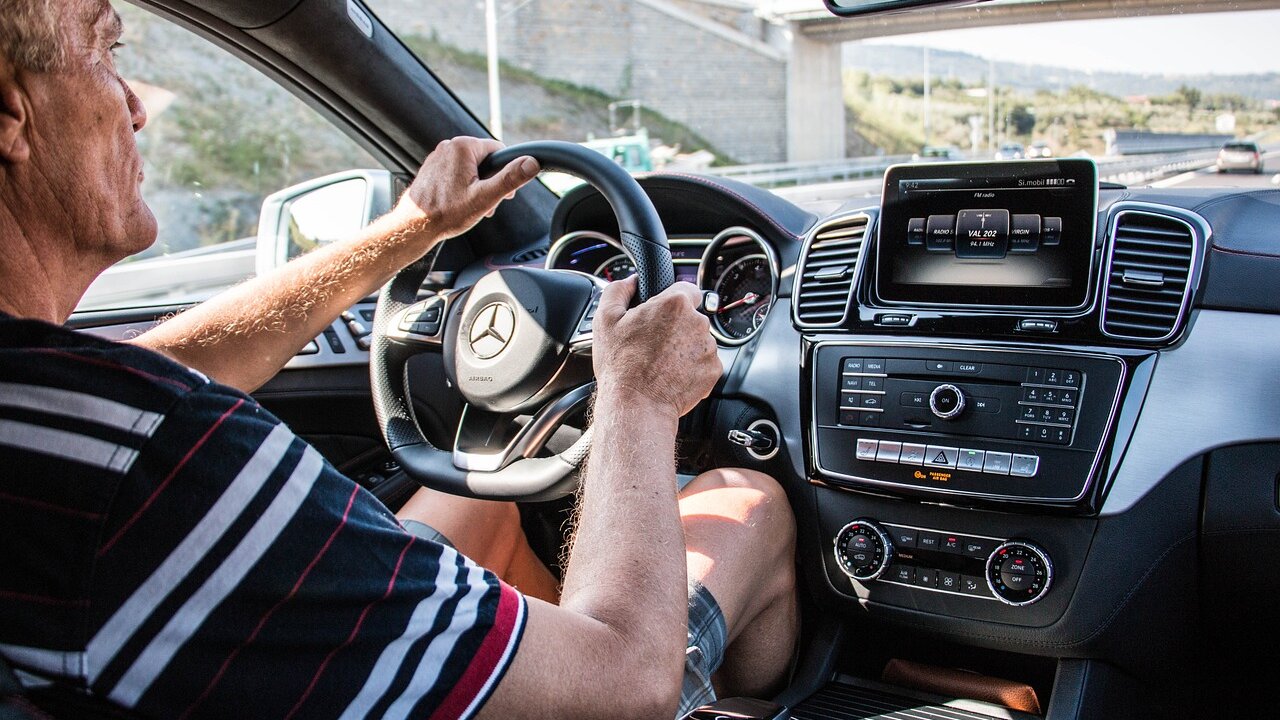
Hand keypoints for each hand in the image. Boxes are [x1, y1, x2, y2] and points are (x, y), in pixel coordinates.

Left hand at [389, 137, 539, 240]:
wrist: (414, 225)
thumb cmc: (446, 213)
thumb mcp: (485, 197)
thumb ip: (510, 178)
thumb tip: (531, 163)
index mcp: (463, 146)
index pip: (499, 151)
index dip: (506, 173)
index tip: (503, 193)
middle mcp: (449, 146)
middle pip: (485, 160)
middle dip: (490, 182)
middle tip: (486, 204)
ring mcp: (439, 156)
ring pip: (471, 167)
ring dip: (478, 186)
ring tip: (471, 206)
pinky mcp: (433, 168)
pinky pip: (457, 172)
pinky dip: (463, 186)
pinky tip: (459, 203)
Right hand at [592, 277, 721, 417]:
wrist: (637, 406)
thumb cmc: (621, 366)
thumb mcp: (605, 320)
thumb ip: (618, 290)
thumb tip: (632, 281)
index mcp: (675, 304)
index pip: (686, 288)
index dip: (671, 300)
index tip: (661, 313)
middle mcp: (698, 323)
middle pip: (691, 316)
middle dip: (676, 326)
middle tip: (653, 342)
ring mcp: (708, 348)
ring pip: (698, 340)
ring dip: (684, 347)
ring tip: (660, 362)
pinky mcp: (713, 370)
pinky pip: (703, 362)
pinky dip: (691, 367)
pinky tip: (671, 374)